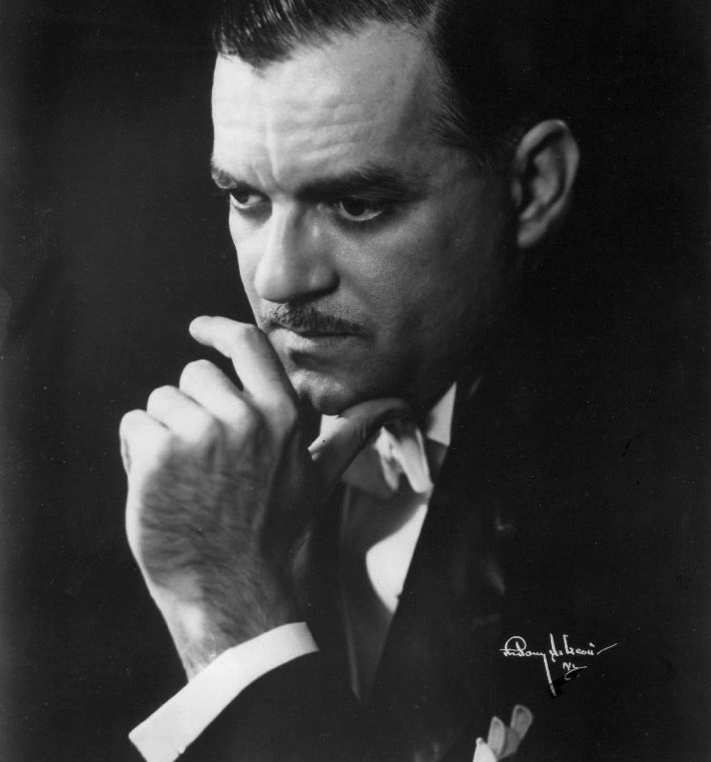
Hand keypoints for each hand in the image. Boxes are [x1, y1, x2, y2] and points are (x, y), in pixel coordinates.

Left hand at [119, 315, 407, 677]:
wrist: (228, 587)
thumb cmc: (272, 531)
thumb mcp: (318, 478)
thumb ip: (351, 433)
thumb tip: (396, 404)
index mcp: (280, 415)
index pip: (247, 344)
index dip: (218, 330)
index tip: (198, 329)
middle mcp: (243, 418)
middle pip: (195, 374)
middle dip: (193, 408)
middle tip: (206, 458)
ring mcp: (199, 435)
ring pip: (162, 400)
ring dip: (165, 432)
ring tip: (185, 475)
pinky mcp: (157, 455)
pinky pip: (135, 425)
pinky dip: (138, 451)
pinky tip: (161, 484)